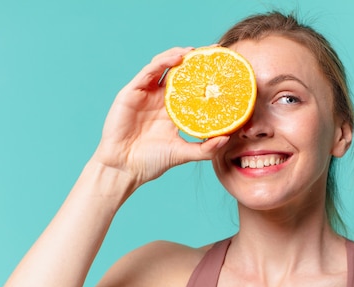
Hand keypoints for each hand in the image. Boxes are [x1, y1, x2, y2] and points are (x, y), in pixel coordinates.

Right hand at [93, 47, 228, 187]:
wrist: (125, 168)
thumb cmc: (151, 161)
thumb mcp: (183, 153)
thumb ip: (205, 148)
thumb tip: (228, 139)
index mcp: (174, 110)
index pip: (191, 87)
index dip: (205, 76)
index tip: (224, 68)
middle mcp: (160, 99)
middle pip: (179, 72)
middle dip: (194, 60)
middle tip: (213, 51)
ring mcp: (146, 94)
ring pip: (163, 66)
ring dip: (178, 55)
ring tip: (195, 51)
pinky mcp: (131, 92)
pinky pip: (148, 72)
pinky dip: (162, 63)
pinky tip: (177, 59)